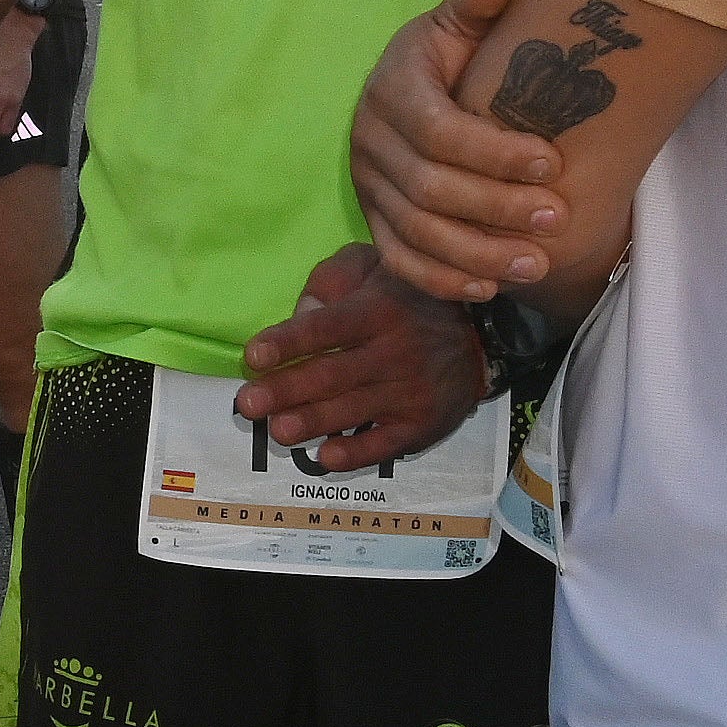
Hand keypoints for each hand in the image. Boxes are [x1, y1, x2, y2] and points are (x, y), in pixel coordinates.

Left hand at [229, 246, 487, 467]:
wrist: (480, 337)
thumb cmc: (406, 299)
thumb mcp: (373, 268)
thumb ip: (333, 281)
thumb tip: (299, 314)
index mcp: (377, 310)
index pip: (326, 328)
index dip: (289, 342)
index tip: (253, 356)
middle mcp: (394, 352)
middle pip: (332, 374)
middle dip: (286, 390)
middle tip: (247, 404)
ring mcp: (410, 391)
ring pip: (352, 410)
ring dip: (311, 422)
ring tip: (277, 431)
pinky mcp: (421, 424)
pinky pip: (385, 443)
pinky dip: (355, 453)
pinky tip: (326, 457)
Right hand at [346, 0, 570, 304]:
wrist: (412, 89)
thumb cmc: (450, 59)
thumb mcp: (457, 26)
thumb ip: (473, 7)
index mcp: (392, 91)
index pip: (438, 132)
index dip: (494, 153)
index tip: (551, 163)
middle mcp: (370, 141)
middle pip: (430, 189)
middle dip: (497, 208)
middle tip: (557, 218)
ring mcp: (368, 186)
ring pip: (416, 232)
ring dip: (477, 254)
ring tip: (536, 263)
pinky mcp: (373, 220)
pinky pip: (399, 260)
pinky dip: (442, 279)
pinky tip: (488, 288)